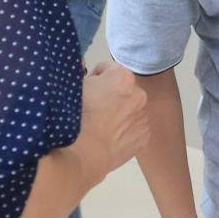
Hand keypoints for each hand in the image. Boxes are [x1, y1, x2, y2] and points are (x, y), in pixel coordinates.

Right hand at [76, 62, 147, 180]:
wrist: (82, 153)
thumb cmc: (75, 116)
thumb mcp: (73, 85)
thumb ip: (81, 70)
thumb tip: (82, 64)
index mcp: (123, 77)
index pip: (108, 69)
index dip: (95, 79)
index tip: (87, 91)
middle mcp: (139, 94)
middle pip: (122, 90)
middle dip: (111, 96)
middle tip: (94, 110)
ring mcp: (144, 117)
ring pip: (130, 111)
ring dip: (119, 114)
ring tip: (101, 127)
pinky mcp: (145, 137)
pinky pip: (134, 129)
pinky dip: (125, 132)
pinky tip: (110, 138)